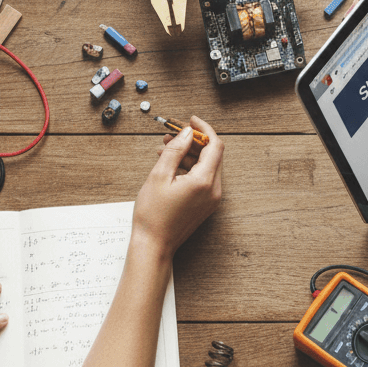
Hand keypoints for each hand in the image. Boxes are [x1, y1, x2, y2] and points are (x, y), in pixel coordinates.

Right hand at [133, 116, 223, 257]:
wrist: (154, 246)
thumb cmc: (153, 215)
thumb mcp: (159, 176)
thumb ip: (175, 150)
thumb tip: (187, 132)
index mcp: (204, 181)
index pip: (214, 145)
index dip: (204, 129)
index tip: (191, 120)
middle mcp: (213, 190)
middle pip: (212, 155)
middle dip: (194, 141)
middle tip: (173, 134)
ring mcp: (212, 199)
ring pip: (207, 166)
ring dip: (190, 154)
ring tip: (166, 148)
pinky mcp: (206, 204)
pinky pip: (203, 178)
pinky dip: (190, 168)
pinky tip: (171, 165)